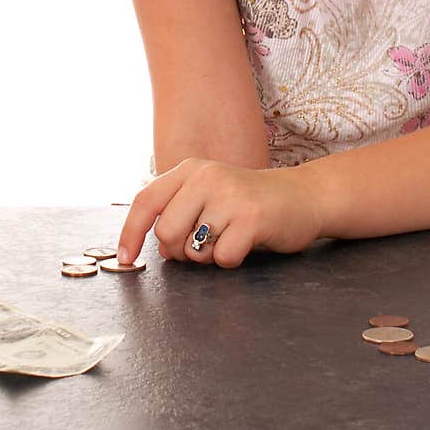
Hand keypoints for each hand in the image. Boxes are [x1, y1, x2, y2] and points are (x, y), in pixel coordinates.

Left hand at [117, 158, 323, 267]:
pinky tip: (247, 242)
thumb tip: (151, 245)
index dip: (130, 233)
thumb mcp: (209, 194)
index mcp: (190, 170)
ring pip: (192, 248)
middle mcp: (207, 177)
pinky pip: (222, 258)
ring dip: (207, 256)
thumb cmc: (251, 202)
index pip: (146, 201)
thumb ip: (179, 210)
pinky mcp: (251, 217)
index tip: (125, 260)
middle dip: (179, 251)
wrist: (304, 197)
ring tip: (228, 238)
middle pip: (165, 232)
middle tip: (202, 246)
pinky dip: (231, 259)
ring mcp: (229, 195)